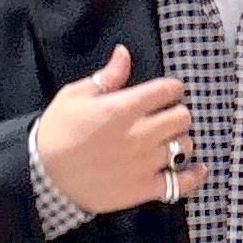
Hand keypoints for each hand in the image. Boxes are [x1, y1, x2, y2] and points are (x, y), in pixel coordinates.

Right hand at [35, 44, 208, 212]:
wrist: (45, 177)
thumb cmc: (58, 132)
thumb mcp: (75, 96)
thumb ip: (107, 77)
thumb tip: (124, 53)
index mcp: (123, 107)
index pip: (168, 90)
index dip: (170, 89)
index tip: (164, 94)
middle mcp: (139, 134)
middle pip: (183, 117)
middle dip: (177, 113)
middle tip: (165, 118)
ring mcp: (144, 164)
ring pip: (185, 146)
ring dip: (181, 141)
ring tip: (168, 143)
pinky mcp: (144, 189)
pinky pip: (182, 183)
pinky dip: (193, 175)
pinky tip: (196, 168)